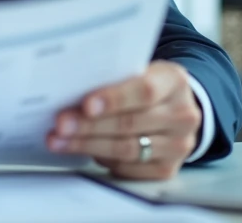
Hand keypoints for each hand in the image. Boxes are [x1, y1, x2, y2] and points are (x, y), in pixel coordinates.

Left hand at [46, 60, 201, 179]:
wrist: (174, 108)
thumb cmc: (144, 85)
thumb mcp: (138, 71)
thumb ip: (114, 77)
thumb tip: (69, 89)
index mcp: (175, 82)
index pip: (145, 91)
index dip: (114, 98)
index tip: (86, 105)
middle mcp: (183, 115)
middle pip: (131, 124)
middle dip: (90, 125)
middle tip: (60, 125)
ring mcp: (178, 146)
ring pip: (127, 149)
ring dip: (88, 145)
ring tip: (59, 140)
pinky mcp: (168, 169)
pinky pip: (128, 168)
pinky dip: (102, 158)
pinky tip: (80, 150)